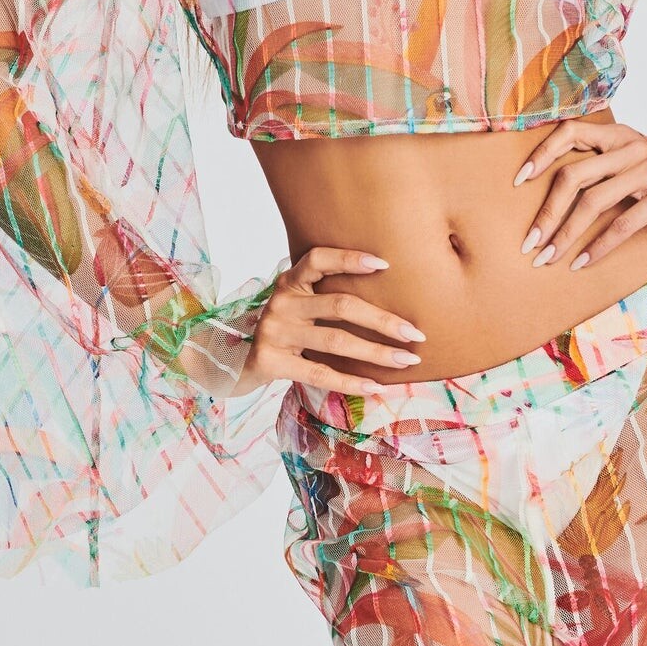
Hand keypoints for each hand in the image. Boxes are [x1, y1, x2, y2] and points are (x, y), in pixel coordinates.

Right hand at [238, 246, 425, 393]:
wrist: (230, 360)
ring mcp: (275, 331)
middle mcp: (282, 302)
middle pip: (340, 305)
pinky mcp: (271, 362)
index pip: (319, 259)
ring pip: (336, 341)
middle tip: (415, 333)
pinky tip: (376, 387)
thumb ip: (324, 295)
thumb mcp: (297, 304)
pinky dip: (351, 381)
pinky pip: (319, 373)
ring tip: (407, 361)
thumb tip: (388, 300)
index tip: (385, 264)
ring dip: (377, 352)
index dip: (350, 259)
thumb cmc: (282, 328)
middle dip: (383, 320)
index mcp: (290, 281)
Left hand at [512, 119, 646, 271]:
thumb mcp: (629, 160)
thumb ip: (598, 163)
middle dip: (547, 213)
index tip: (519, 181)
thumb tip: (546, 184)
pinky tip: (581, 263)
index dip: (542, 153)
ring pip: (594, 202)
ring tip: (549, 258)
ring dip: (566, 235)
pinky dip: (598, 246)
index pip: (570, 132)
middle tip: (529, 243)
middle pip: (574, 176)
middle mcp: (632, 146)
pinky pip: (624, 224)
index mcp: (617, 134)